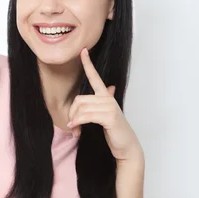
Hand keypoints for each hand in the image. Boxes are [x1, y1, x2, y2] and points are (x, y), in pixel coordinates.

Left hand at [67, 48, 143, 162]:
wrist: (126, 146)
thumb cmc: (115, 131)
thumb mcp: (107, 115)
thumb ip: (105, 101)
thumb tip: (111, 87)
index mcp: (106, 96)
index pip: (95, 77)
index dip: (88, 64)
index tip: (83, 50)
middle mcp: (108, 99)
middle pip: (80, 99)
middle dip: (72, 114)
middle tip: (72, 126)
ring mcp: (110, 107)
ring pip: (81, 108)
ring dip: (74, 121)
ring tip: (75, 130)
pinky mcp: (109, 117)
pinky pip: (86, 116)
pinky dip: (78, 123)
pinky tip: (75, 129)